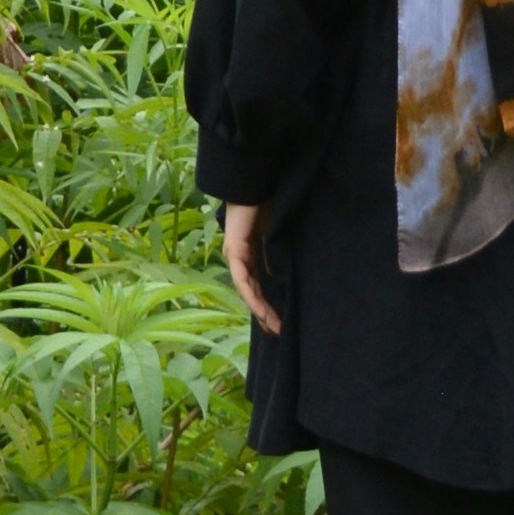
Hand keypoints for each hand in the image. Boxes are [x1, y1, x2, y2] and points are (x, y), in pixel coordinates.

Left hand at [220, 199, 283, 334]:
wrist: (252, 182)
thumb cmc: (265, 202)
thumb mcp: (273, 234)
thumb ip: (273, 253)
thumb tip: (276, 274)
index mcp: (248, 253)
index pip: (257, 284)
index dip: (267, 303)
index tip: (279, 320)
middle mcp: (238, 257)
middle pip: (251, 292)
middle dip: (264, 313)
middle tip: (277, 332)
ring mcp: (234, 255)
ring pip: (246, 290)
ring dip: (259, 310)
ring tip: (273, 326)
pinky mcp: (234, 250)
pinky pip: (242, 278)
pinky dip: (251, 295)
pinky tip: (261, 309)